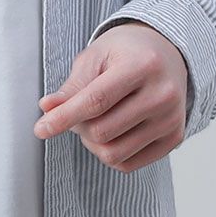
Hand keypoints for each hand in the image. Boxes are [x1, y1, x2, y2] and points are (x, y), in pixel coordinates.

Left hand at [33, 22, 188, 170]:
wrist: (167, 53)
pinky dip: (109, 153)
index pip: (96, 101)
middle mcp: (163, 94)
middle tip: (77, 111)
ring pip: (113, 153)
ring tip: (93, 121)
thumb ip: (73, 86)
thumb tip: (48, 109)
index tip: (40, 129)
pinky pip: (128, 164)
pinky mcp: (174, 138)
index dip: (64, 117)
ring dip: (91, 143)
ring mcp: (172, 119)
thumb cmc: (126, 52)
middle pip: (102, 131)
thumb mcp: (95, 57)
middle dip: (78, 126)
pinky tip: (111, 132)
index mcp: (143, 65)